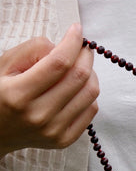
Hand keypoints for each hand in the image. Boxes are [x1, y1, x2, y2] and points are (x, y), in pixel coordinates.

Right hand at [0, 23, 98, 156]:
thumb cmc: (0, 94)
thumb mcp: (4, 65)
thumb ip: (33, 50)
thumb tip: (64, 47)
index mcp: (18, 95)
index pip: (58, 63)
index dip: (72, 42)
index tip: (77, 30)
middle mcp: (38, 115)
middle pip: (79, 77)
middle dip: (85, 55)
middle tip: (82, 48)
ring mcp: (54, 130)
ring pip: (90, 93)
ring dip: (90, 73)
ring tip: (79, 67)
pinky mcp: (65, 140)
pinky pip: (91, 109)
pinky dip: (88, 93)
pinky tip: (77, 87)